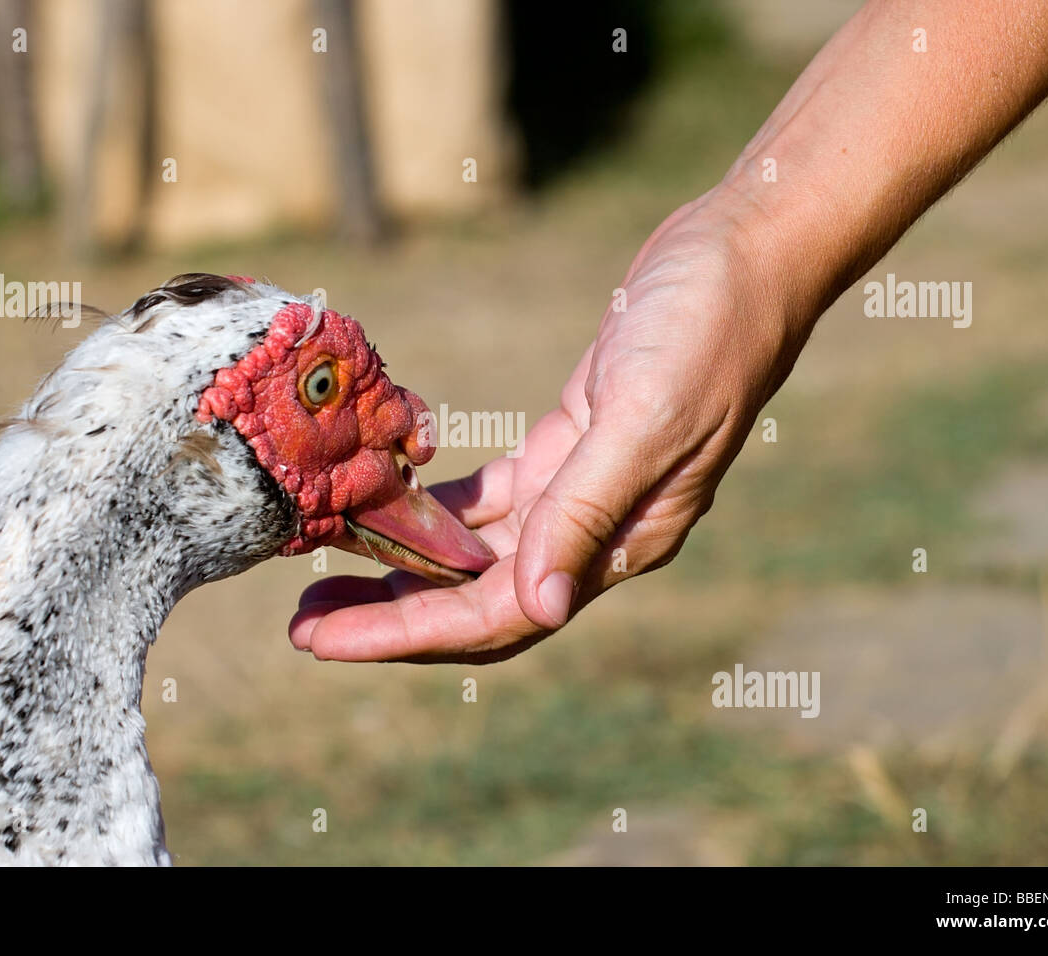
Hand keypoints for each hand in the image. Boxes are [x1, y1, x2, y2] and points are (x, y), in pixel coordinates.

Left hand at [288, 195, 807, 662]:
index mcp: (625, 540)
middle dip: (392, 615)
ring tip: (328, 574)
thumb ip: (589, 510)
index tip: (326, 640)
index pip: (501, 614)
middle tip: (304, 623)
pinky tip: (385, 505)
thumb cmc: (707, 328)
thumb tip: (540, 606)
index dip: (408, 632)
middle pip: (479, 598)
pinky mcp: (569, 442)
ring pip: (478, 553)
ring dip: (405, 567)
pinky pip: (491, 498)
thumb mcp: (646, 417)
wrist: (743, 254)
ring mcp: (583, 487)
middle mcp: (600, 529)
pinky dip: (437, 509)